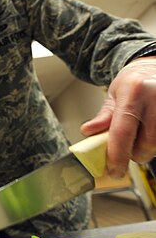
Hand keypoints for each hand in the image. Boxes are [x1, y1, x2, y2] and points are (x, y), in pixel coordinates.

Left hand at [81, 57, 155, 177]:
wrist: (153, 66)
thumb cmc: (133, 83)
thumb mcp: (114, 95)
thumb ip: (103, 117)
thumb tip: (88, 132)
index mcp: (134, 92)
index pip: (122, 132)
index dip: (117, 156)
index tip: (113, 171)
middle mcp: (155, 98)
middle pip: (145, 143)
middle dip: (135, 154)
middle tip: (129, 149)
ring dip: (148, 149)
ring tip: (141, 135)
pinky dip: (155, 143)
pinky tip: (150, 132)